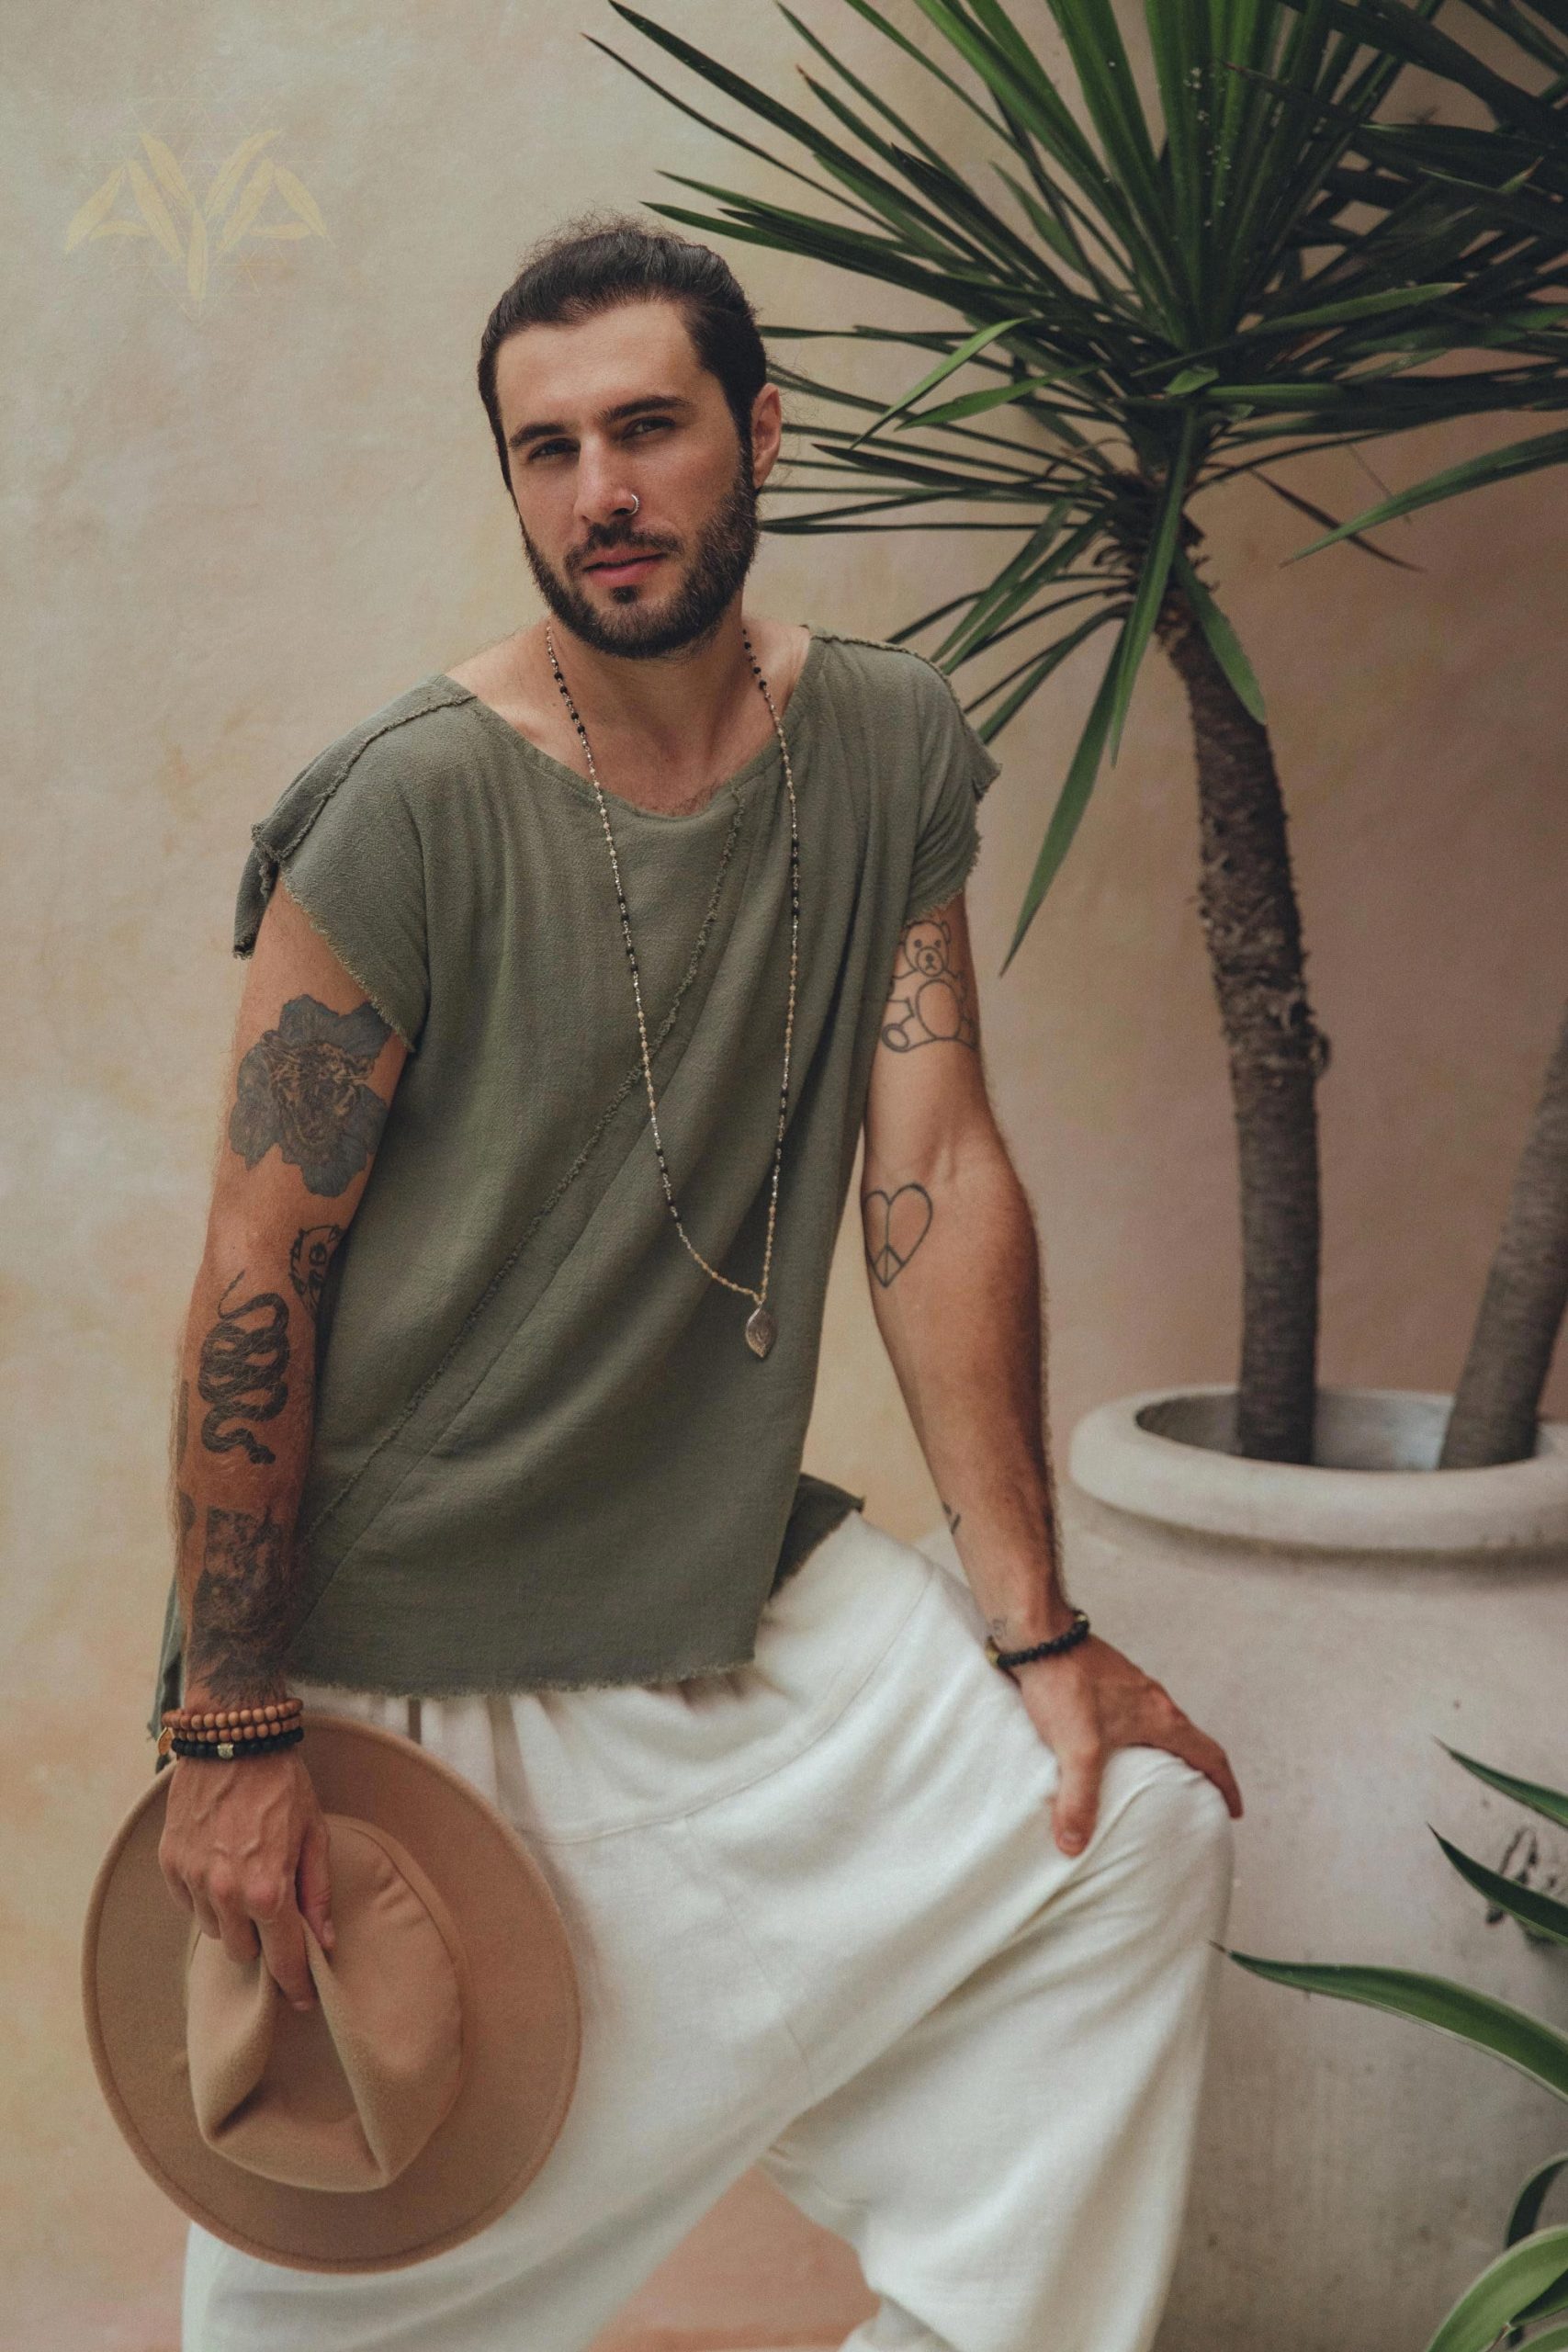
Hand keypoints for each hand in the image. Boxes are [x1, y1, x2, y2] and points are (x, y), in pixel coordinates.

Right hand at [158, 1747, 335, 2010]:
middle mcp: (227, 1893)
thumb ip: (317, 1893)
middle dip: (264, 1943)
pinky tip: (222, 1869)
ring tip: (248, 1882)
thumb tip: (324, 1941)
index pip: (283, 1958)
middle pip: (244, 1952)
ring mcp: (193, 1880)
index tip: (304, 1998)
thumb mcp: (315, 1834)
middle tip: (276, 1917)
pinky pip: (189, 1904)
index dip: (296, 1984)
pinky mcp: (170, 1863)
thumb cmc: (282, 1782)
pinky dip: (206, 1898)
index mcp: (269, 1890)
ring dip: (234, 1920)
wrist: (234, 1737)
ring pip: (216, 1931)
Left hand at [1007, 1632, 1242, 1856]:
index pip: (1210, 1755)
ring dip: (1164, 1752)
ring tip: (1151, 1780)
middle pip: (1188, 1740)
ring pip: (1158, 1725)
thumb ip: (1078, 1799)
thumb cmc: (1064, 1684)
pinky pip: (1131, 1714)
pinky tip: (1108, 1749)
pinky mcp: (1104, 1680)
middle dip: (1197, 1772)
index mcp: (1161, 1717)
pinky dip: (1134, 1737)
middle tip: (1194, 1801)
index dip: (1226, 1786)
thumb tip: (1073, 1846)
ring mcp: (1129, 1686)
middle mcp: (1153, 1699)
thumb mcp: (1076, 1748)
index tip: (1234, 1810)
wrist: (1037, 1633)